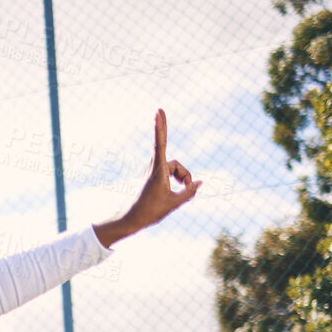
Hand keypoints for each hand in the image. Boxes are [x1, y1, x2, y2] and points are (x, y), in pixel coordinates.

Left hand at [95, 110, 201, 245]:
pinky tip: (179, 189)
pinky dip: (177, 180)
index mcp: (158, 172)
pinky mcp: (153, 176)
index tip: (158, 112)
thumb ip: (189, 192)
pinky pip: (170, 173)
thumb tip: (199, 182)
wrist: (131, 219)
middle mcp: (154, 168)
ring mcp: (153, 171)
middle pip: (175, 162)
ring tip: (182, 191)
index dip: (160, 127)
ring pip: (175, 169)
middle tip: (161, 118)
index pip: (160, 144)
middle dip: (172, 152)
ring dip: (182, 178)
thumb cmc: (151, 212)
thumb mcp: (174, 203)